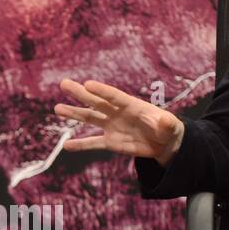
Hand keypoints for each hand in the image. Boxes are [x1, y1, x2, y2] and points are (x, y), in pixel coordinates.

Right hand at [54, 79, 185, 165]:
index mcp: (131, 105)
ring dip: (74, 114)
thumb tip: (164, 120)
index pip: (114, 96)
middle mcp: (117, 113)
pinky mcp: (110, 142)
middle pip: (96, 101)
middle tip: (64, 84)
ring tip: (58, 109)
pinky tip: (66, 145)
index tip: (87, 84)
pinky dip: (80, 144)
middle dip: (80, 93)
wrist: (163, 143)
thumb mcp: (170, 125)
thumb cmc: (167, 129)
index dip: (101, 90)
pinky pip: (93, 143)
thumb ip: (166, 122)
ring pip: (90, 118)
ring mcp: (112, 126)